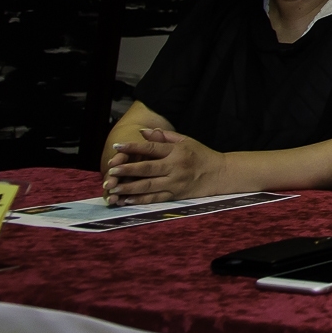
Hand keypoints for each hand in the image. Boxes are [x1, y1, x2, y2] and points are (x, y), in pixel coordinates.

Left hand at [102, 128, 225, 204]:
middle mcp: (175, 167)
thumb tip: (143, 132)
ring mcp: (175, 183)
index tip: (116, 146)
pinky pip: (155, 199)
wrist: (220, 174)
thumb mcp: (186, 141)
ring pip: (149, 186)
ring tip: (113, 189)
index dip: (133, 147)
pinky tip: (126, 201)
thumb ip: (164, 137)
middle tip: (111, 171)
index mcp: (177, 151)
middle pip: (148, 169)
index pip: (151, 148)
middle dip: (128, 170)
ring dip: (129, 188)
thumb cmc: (201, 155)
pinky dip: (140, 200)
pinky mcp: (176, 195)